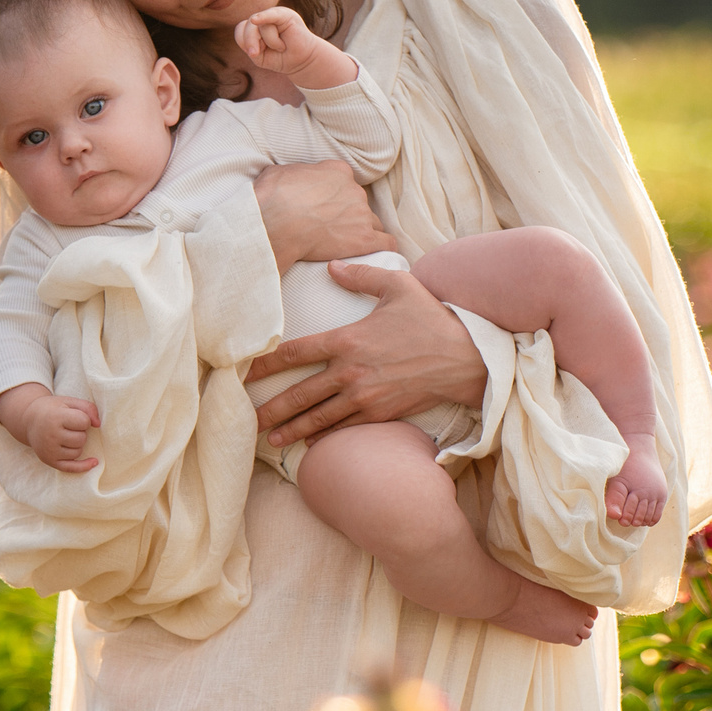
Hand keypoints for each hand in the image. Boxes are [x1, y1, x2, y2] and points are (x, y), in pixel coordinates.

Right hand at [0, 384, 100, 472]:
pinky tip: (94, 462)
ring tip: (66, 435)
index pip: (84, 422)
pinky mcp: (49, 461)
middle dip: (80, 432)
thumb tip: (98, 425)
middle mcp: (51, 435)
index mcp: (55, 417)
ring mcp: (49, 450)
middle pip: (81, 439)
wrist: (29, 420)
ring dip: (77, 444)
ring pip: (78, 452)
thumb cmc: (54, 410)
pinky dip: (84, 466)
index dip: (83, 419)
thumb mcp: (69, 402)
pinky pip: (71, 467)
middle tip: (68, 426)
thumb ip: (88, 407)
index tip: (74, 416)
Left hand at [233, 5, 349, 87]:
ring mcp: (273, 15)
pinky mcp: (285, 14)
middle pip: (247, 26)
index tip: (255, 54)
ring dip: (271, 41)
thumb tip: (253, 21)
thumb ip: (250, 43)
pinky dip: (263, 17)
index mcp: (254, 28)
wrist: (301, 61)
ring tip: (282, 46)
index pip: (240, 30)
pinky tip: (256, 20)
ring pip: (261, 26)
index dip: (245, 42)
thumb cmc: (279, 58)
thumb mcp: (259, 56)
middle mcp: (262, 19)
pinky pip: (271, 15)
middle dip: (251, 41)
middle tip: (262, 52)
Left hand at [248, 261, 486, 446]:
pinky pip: (345, 429)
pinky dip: (324, 437)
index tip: (245, 372)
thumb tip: (332, 266)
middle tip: (246, 418)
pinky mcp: (380, 414)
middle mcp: (350, 372)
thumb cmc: (432, 319)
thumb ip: (360, 276)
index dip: (266, 363)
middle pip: (299, 394)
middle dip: (271, 408)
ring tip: (271, 438)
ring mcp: (365, 397)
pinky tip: (309, 444)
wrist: (465, 358)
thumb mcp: (398, 286)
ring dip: (292, 429)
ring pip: (318, 418)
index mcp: (348, 339)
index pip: (295, 352)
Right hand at [253, 160, 395, 272]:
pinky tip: (376, 254)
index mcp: (338, 171)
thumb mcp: (279, 172)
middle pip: (358, 203)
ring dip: (361, 232)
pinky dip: (383, 248)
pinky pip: (386, 242)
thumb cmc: (272, 197)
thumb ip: (296, 174)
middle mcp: (355, 190)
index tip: (324, 208)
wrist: (275, 223)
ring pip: (372, 223)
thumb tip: (292, 180)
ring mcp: (362, 214)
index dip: (335, 196)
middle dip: (348, 215)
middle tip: (330, 229)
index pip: (345, 182)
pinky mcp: (365, 239)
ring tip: (345, 245)